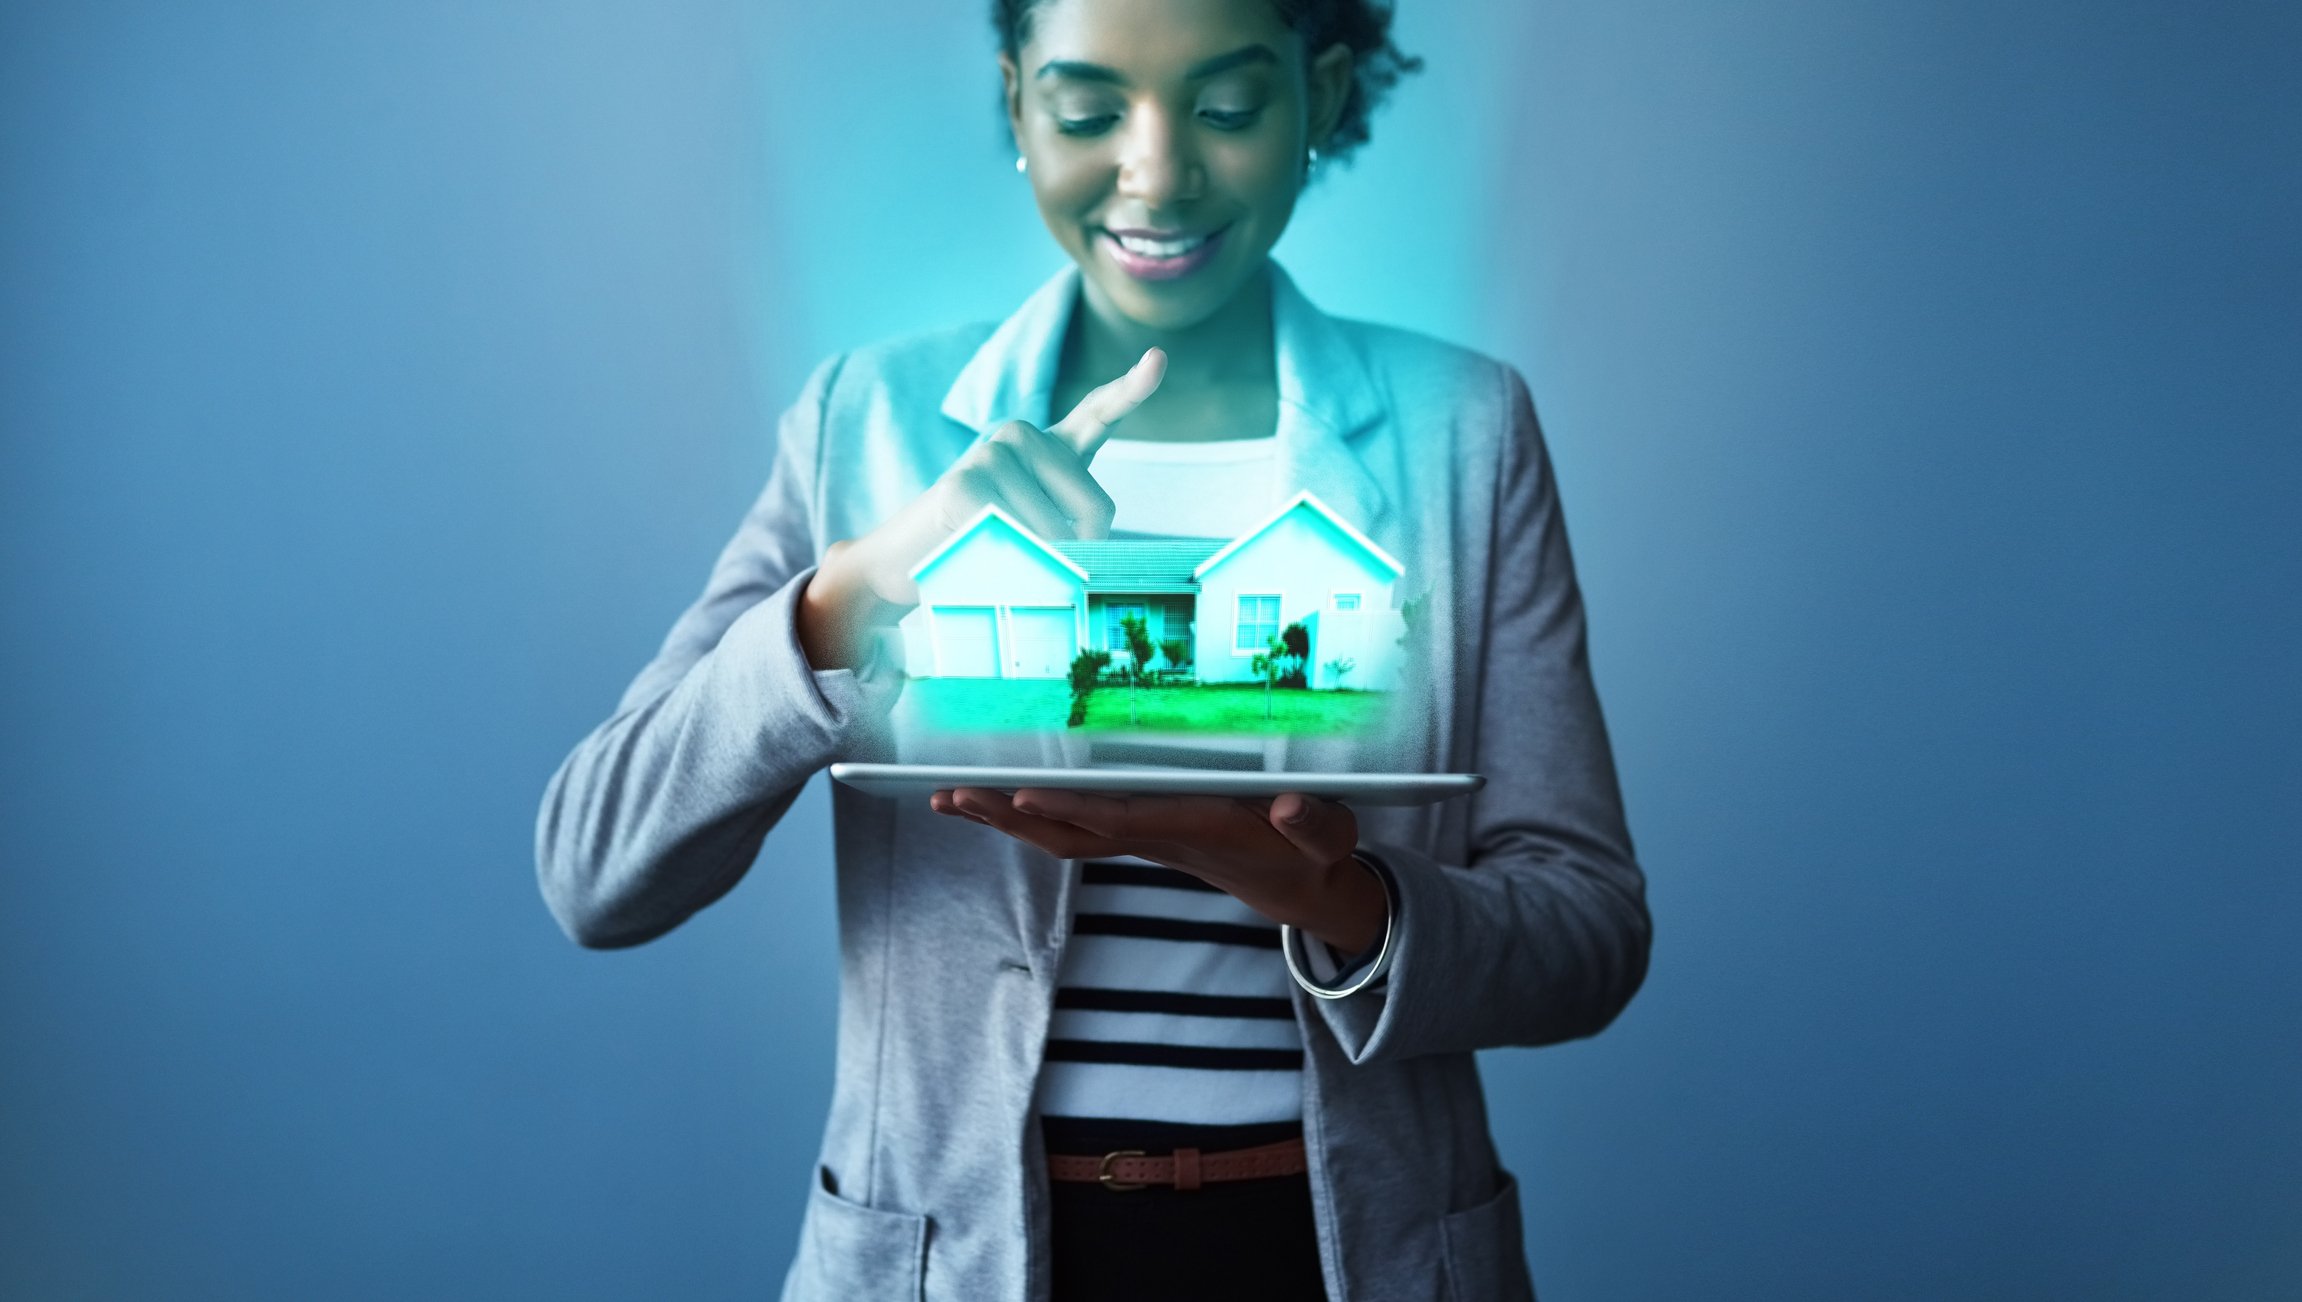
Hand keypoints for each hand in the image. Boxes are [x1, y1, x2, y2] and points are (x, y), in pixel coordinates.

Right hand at [797, 348, 1167, 668]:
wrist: (905, 560)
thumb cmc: (981, 547)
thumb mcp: (1035, 534)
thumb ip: (1069, 534)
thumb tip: (1085, 555)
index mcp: (1049, 447)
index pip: (1099, 413)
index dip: (1132, 388)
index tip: (1158, 359)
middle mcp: (1023, 437)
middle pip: (1096, 508)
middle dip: (1082, 551)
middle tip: (1037, 560)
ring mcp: (992, 453)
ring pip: (1055, 533)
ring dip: (1035, 564)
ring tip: (995, 554)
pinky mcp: (965, 483)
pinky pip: (1017, 540)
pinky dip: (1006, 564)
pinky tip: (975, 553)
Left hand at [927, 787, 1387, 955]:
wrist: (1305, 892)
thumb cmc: (1316, 856)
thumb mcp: (1330, 840)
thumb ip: (1314, 824)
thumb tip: (1289, 807)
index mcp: (1197, 831)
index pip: (1124, 819)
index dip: (1072, 808)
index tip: (1022, 794)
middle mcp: (1158, 839)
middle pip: (1072, 832)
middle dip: (1011, 816)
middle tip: (951, 796)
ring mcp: (1145, 840)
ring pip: (1064, 833)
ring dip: (1005, 818)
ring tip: (948, 798)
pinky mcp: (1143, 834)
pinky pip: (1076, 827)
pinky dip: (1031, 813)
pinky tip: (995, 800)